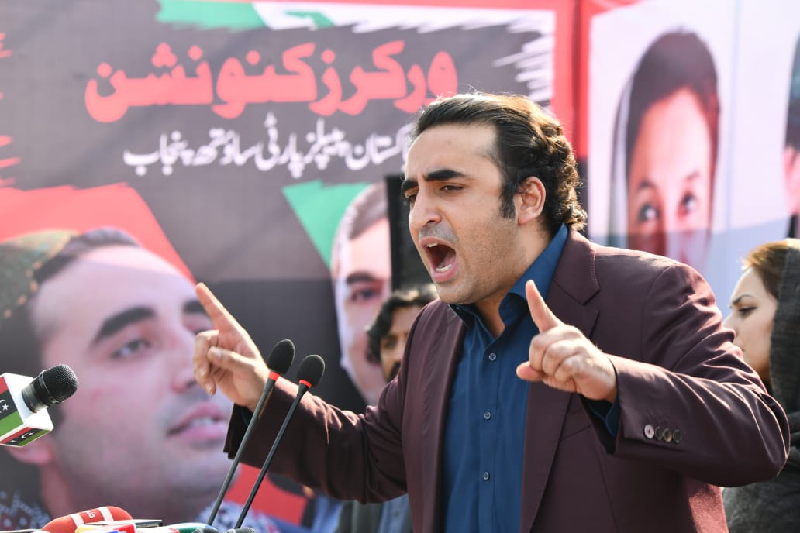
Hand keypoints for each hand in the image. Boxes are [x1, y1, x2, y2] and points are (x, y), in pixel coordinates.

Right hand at [193, 283, 268, 410]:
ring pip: (197, 356)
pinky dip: (202, 380)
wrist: (256, 397)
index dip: (209, 301)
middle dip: (200, 356)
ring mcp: (215, 354)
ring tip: (210, 386)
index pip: (220, 315)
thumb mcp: (248, 369)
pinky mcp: (210, 368)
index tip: (199, 286)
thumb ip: (230, 360)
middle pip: (201, 340)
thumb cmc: (258, 379)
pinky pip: (198, 370)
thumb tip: (211, 352)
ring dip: (200, 371)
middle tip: (204, 372)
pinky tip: (211, 390)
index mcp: (235, 335)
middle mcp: (223, 341)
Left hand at [516, 280, 617, 401]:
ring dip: (550, 371)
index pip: (542, 312)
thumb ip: (534, 370)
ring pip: (549, 356)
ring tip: (560, 373)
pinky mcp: (585, 358)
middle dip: (536, 362)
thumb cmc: (572, 372)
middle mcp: (568, 332)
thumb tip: (519, 371)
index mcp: (557, 331)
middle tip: (546, 370)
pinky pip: (563, 367)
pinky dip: (561, 377)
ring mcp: (578, 344)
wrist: (602, 381)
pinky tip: (569, 377)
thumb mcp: (549, 373)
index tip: (529, 283)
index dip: (534, 299)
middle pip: (537, 343)